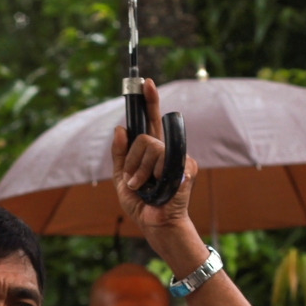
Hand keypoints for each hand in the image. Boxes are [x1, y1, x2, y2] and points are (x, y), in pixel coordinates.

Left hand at [109, 78, 198, 239]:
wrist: (155, 223)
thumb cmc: (141, 203)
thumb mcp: (121, 178)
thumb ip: (119, 154)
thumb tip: (119, 128)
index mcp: (152, 151)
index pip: (151, 120)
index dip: (149, 101)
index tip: (145, 82)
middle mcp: (167, 150)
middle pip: (145, 135)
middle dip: (132, 160)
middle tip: (134, 180)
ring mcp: (178, 156)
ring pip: (150, 146)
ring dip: (139, 170)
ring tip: (142, 187)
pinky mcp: (186, 165)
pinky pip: (161, 159)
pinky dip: (151, 175)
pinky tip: (155, 188)